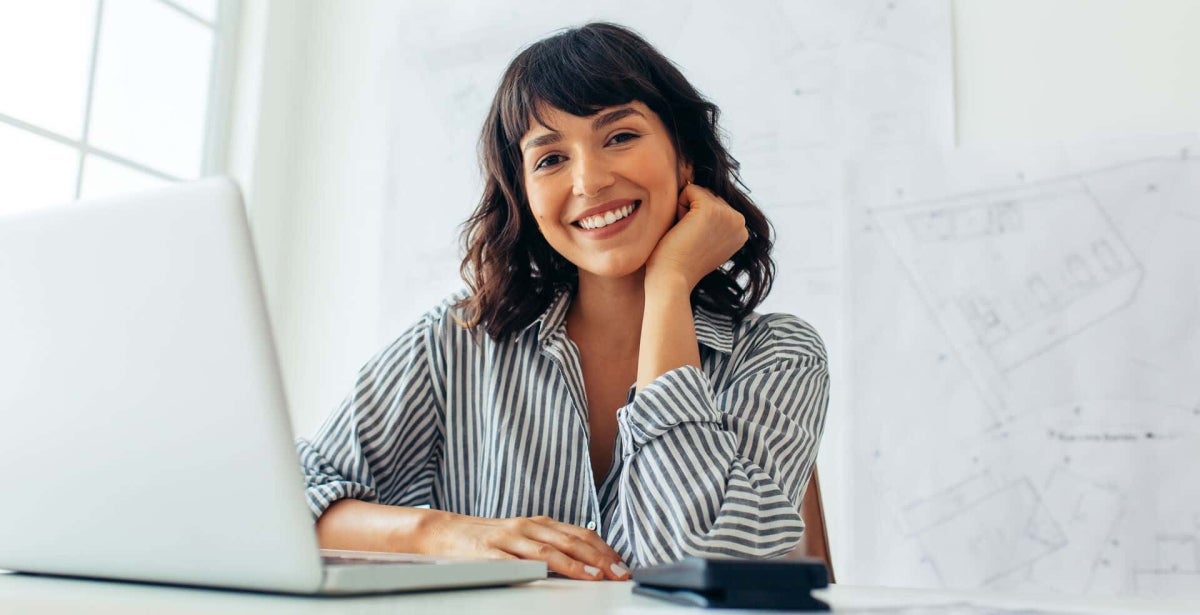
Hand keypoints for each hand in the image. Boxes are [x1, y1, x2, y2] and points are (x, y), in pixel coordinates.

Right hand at [420, 511, 629, 580]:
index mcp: (538, 523)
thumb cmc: (488, 539)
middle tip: (619, 573)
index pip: (579, 534)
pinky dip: (533, 569)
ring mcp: (508, 540)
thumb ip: (551, 544)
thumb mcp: (524, 537)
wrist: (444, 532)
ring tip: (595, 576)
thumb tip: (587, 559)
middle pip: (569, 541)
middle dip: (599, 558)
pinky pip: (513, 563)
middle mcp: (527, 527)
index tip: (622, 565)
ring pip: (547, 551)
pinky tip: (548, 577)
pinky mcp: (488, 554)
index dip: (603, 549)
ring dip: (574, 564)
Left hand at [644, 183, 747, 290]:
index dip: (697, 220)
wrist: (672, 279)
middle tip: (688, 240)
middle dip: (691, 213)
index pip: (715, 204)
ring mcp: (728, 215)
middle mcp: (740, 222)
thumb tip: (699, 187)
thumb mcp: (705, 239)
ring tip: (685, 236)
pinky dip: (678, 206)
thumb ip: (712, 220)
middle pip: (707, 195)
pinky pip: (688, 189)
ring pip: (698, 192)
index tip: (696, 243)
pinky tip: (681, 229)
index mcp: (741, 231)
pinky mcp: (711, 209)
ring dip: (684, 211)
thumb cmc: (679, 262)